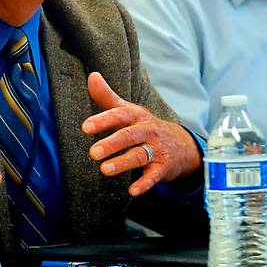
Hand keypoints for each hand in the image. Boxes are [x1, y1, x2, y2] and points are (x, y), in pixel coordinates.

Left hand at [81, 72, 201, 196]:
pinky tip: (132, 191)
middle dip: (111, 144)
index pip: (119, 115)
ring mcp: (156, 149)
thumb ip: (107, 96)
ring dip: (123, 163)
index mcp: (136, 116)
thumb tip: (92, 76)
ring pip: (139, 156)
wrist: (181, 145)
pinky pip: (154, 176)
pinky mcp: (163, 167)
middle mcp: (147, 131)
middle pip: (129, 136)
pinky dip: (144, 183)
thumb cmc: (145, 126)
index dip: (103, 120)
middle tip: (93, 153)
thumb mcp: (128, 110)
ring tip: (104, 170)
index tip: (85, 127)